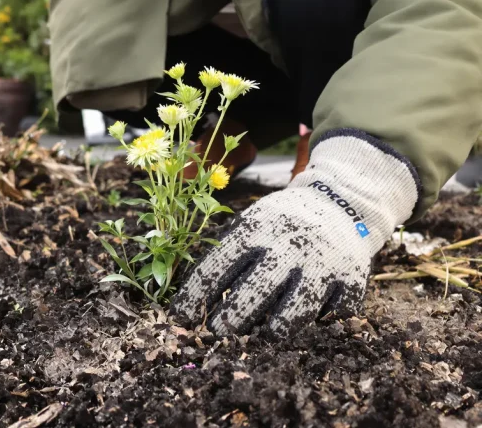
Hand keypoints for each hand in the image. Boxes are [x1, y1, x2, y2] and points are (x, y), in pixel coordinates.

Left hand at [170, 130, 420, 337]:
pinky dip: (321, 319)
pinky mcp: (352, 278)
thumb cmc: (281, 223)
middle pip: (257, 291)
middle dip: (233, 318)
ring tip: (267, 333)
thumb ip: (226, 257)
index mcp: (258, 228)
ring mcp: (324, 262)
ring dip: (278, 327)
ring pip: (297, 310)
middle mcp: (290, 245)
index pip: (219, 265)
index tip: (182, 317)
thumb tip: (192, 302)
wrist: (340, 201)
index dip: (196, 295)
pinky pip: (334, 312)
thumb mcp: (251, 223)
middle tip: (219, 331)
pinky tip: (312, 313)